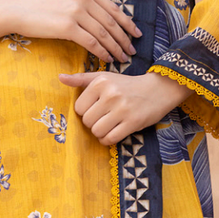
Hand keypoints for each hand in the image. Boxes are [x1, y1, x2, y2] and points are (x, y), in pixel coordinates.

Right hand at [1, 0, 139, 62]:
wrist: (18, 10)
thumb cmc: (41, 7)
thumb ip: (85, 3)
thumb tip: (105, 20)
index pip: (114, 8)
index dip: (127, 23)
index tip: (136, 34)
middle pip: (111, 22)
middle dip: (124, 39)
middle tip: (132, 51)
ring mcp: (75, 11)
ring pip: (104, 33)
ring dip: (116, 48)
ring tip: (123, 58)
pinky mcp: (67, 26)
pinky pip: (91, 42)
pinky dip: (102, 52)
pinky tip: (107, 59)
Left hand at [57, 71, 188, 145]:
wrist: (158, 89)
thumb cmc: (126, 85)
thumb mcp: (104, 77)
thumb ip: (81, 79)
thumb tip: (60, 78)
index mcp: (100, 82)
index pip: (78, 108)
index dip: (85, 112)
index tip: (95, 109)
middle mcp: (110, 94)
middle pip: (87, 121)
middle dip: (92, 123)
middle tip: (102, 118)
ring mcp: (122, 109)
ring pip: (97, 131)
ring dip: (100, 133)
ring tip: (107, 126)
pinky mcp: (133, 122)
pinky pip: (110, 138)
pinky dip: (108, 140)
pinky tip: (113, 133)